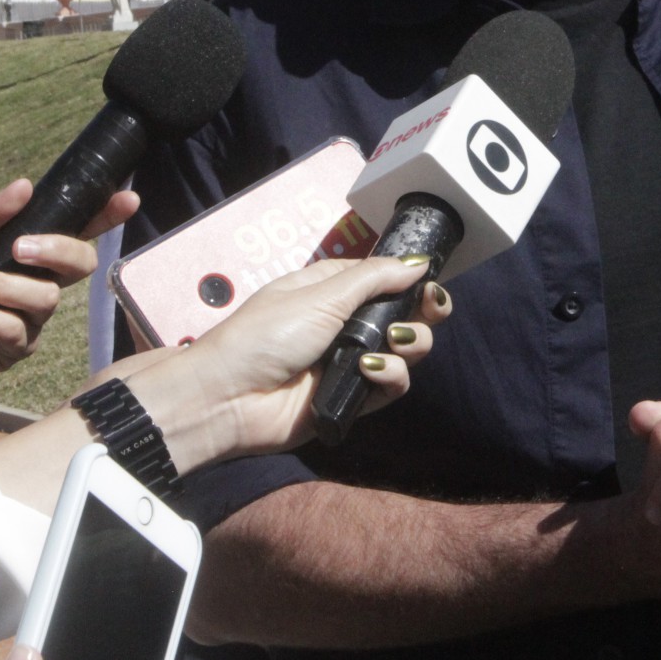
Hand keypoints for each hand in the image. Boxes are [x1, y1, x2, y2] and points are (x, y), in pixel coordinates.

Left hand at [0, 180, 138, 398]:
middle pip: (81, 263)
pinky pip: (15, 329)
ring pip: (44, 298)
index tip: (127, 199)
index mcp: (25, 250)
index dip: (105, 216)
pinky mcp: (16, 349)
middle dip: (55, 250)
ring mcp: (30, 318)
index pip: (75, 229)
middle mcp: (36, 281)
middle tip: (19, 248)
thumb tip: (25, 185)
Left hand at [152, 256, 451, 465]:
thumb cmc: (267, 334)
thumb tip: (419, 261)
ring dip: (410, 343)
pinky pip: (391, 385)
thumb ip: (375, 278)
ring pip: (406, 350)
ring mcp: (351, 360)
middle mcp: (347, 322)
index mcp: (334, 289)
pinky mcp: (353, 397)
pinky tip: (370, 372)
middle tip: (429, 308)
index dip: (412, 280)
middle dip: (424, 311)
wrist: (230, 398)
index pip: (388, 279)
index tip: (430, 282)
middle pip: (406, 314)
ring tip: (393, 342)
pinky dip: (390, 376)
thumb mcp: (321, 295)